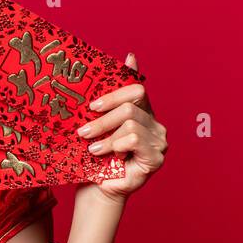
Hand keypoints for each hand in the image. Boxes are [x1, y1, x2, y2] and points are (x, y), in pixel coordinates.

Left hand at [75, 51, 167, 201]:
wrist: (97, 187)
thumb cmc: (97, 155)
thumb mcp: (99, 123)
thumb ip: (112, 95)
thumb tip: (130, 55)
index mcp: (143, 112)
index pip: (137, 89)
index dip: (115, 93)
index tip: (93, 105)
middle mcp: (155, 124)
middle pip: (131, 107)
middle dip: (103, 118)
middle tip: (83, 131)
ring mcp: (159, 141)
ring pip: (131, 124)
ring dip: (106, 136)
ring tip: (92, 148)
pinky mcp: (156, 158)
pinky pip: (134, 140)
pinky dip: (115, 146)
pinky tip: (106, 156)